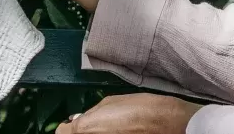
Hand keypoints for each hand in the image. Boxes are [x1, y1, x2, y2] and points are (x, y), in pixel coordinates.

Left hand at [56, 94, 201, 133]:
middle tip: (100, 126)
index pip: (62, 132)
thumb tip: (77, 121)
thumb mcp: (111, 102)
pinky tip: (122, 132)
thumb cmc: (144, 110)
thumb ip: (89, 113)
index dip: (69, 127)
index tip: (74, 124)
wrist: (171, 124)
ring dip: (99, 133)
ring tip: (115, 128)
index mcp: (85, 129)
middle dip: (83, 131)